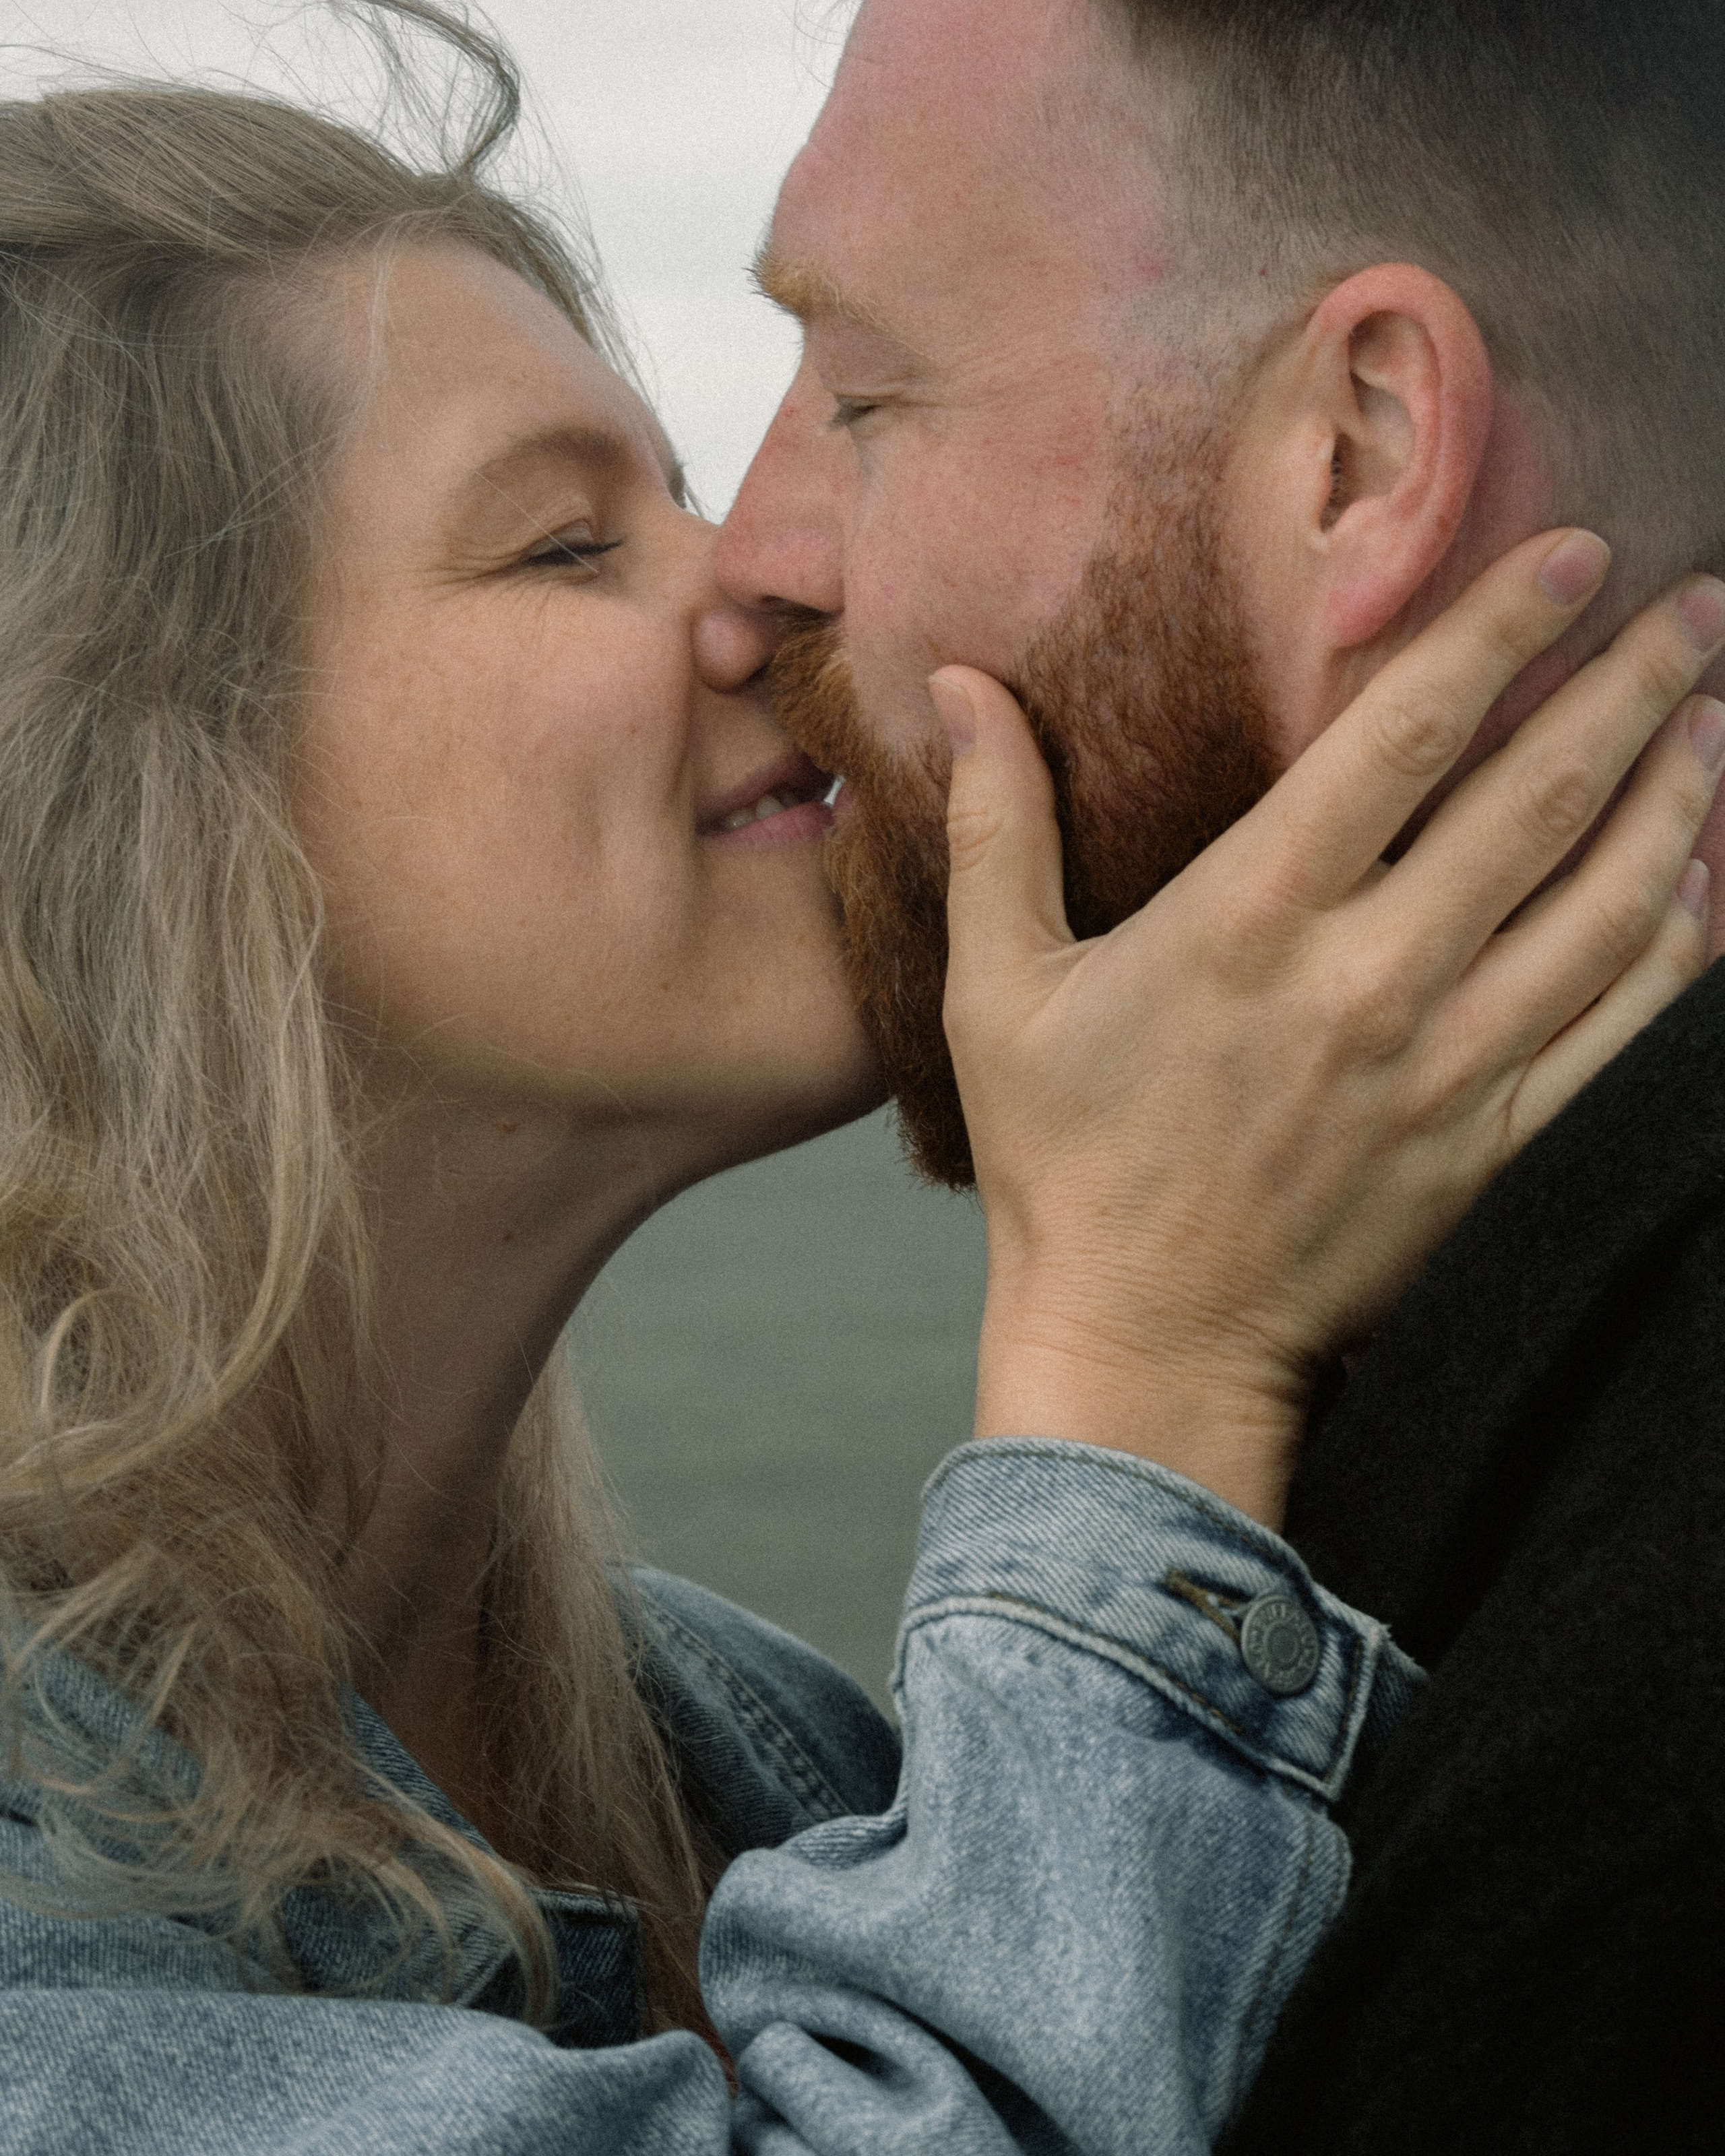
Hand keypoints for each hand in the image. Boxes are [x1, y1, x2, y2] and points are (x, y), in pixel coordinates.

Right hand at [937, 530, 1724, 1527]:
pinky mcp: (1495, 1140)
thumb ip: (997, 826)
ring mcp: (1450, 1064)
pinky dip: (1680, 939)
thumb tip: (959, 685)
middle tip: (1695, 607)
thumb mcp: (998, 991)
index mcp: (1252, 921)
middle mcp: (1371, 979)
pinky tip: (1709, 875)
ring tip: (1717, 716)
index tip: (1573, 555)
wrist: (1148, 1342)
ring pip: (1608, 903)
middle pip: (1538, 800)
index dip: (1498, 630)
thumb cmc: (1066, 1162)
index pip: (1405, 738)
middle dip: (1632, 687)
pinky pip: (1622, 1022)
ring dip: (1679, 796)